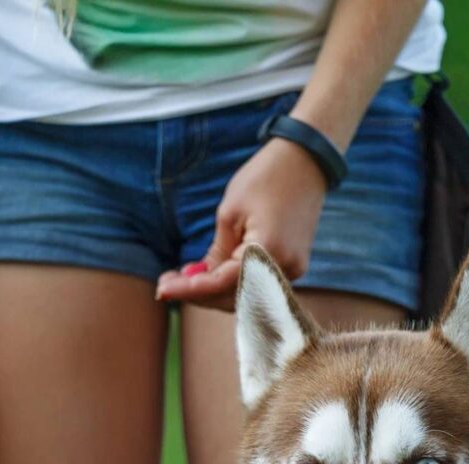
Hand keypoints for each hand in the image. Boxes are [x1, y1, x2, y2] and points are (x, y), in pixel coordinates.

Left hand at [156, 137, 327, 310]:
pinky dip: (232, 285)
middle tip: (165, 287)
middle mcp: (284, 269)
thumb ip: (216, 253)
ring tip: (183, 280)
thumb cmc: (266, 178)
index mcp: (267, 251)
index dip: (190, 290)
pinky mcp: (293, 266)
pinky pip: (257, 284)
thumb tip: (198, 281)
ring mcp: (292, 271)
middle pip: (234, 297)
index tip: (162, 290)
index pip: (221, 283)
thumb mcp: (230, 213)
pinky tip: (209, 276)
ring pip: (245, 295)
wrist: (306, 161)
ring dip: (213, 293)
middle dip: (198, 295)